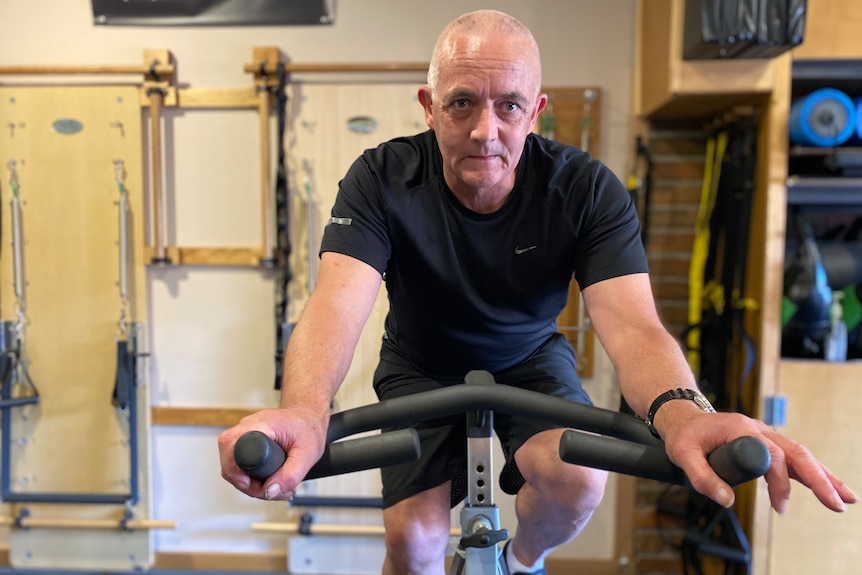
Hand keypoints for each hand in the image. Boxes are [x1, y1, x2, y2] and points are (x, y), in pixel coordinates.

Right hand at [217, 407, 327, 500]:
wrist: (309, 416)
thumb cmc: (309, 428)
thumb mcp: (308, 453)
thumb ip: (291, 475)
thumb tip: (270, 492)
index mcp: (261, 424)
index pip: (233, 449)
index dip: (237, 472)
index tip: (252, 483)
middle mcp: (247, 427)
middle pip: (230, 463)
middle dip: (248, 485)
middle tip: (271, 490)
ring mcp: (245, 435)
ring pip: (234, 467)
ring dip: (252, 484)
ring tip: (277, 488)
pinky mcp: (247, 442)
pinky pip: (241, 464)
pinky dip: (253, 478)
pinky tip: (271, 482)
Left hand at [660, 408, 856, 513]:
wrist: (682, 418)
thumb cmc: (684, 435)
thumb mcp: (684, 455)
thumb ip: (702, 477)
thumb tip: (728, 501)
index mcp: (742, 429)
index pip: (773, 455)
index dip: (780, 481)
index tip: (780, 506)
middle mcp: (759, 430)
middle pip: (797, 452)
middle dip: (820, 479)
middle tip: (837, 504)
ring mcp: (764, 435)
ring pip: (801, 454)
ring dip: (824, 476)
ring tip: (845, 499)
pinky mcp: (766, 444)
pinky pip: (793, 457)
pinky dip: (812, 472)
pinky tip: (828, 488)